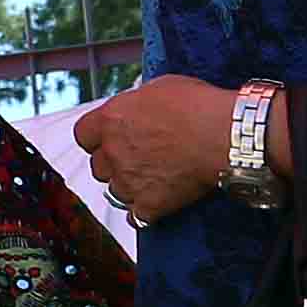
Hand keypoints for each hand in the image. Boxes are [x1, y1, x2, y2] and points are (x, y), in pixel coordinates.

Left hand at [70, 73, 232, 224]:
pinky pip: (135, 218)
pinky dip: (143, 213)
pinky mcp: (149, 205)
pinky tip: (154, 204)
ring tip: (151, 179)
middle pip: (98, 166)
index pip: (82, 135)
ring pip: (114, 192)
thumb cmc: (198, 107)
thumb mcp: (160, 88)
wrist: (224, 136)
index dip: (96, 139)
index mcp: (111, 119)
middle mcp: (113, 152)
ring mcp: (129, 181)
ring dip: (128, 187)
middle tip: (135, 159)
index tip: (107, 140)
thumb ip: (138, 103)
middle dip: (113, 164)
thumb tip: (138, 107)